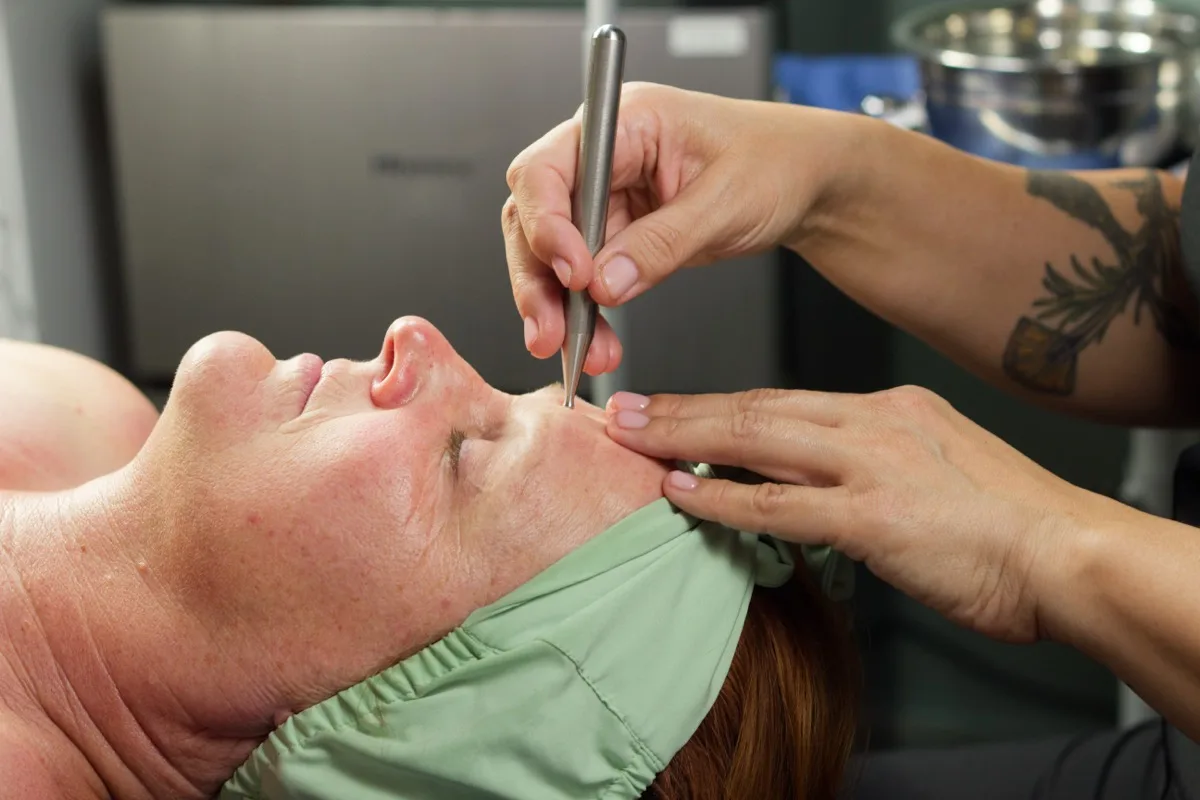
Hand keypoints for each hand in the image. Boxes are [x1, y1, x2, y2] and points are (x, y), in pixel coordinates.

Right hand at [502, 82, 846, 373]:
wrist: (806, 180)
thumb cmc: (776, 162)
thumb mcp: (725, 203)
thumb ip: (662, 244)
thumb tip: (605, 283)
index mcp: (624, 122)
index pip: (548, 170)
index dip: (546, 224)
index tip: (574, 273)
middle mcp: (602, 156)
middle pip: (533, 216)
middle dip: (538, 278)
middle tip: (551, 332)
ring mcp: (606, 196)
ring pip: (551, 255)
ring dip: (558, 306)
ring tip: (579, 352)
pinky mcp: (617, 232)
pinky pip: (584, 277)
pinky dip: (585, 313)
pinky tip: (596, 343)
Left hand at [604, 385, 1100, 643]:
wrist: (1066, 552)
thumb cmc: (1009, 521)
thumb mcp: (941, 467)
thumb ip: (881, 466)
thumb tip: (832, 486)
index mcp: (890, 408)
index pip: (787, 400)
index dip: (721, 404)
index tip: (676, 406)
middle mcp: (874, 423)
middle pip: (758, 406)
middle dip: (684, 408)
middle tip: (624, 407)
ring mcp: (872, 465)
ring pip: (758, 439)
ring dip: (685, 437)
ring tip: (630, 436)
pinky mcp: (874, 515)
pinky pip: (781, 502)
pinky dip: (725, 496)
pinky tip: (681, 493)